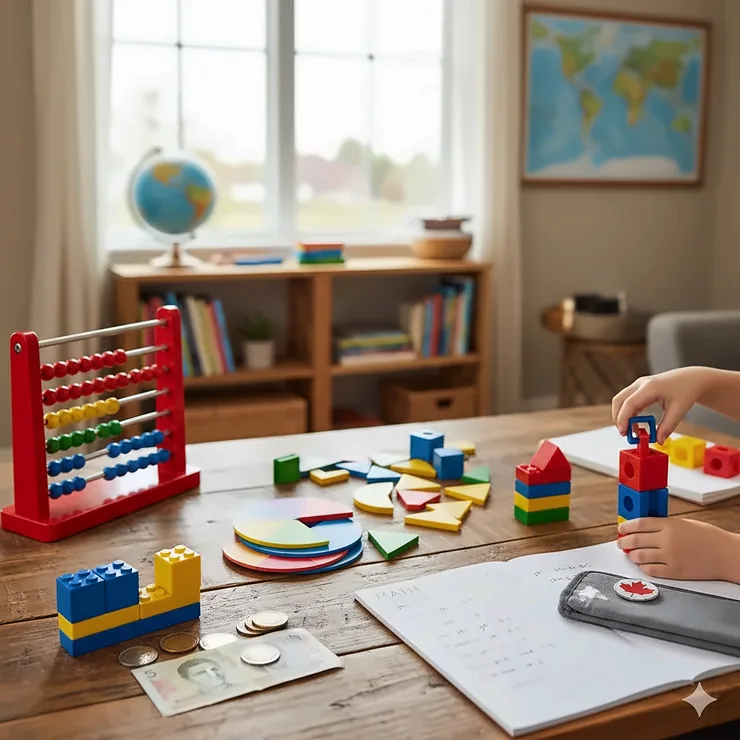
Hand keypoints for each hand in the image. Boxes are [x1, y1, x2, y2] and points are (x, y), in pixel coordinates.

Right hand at [611, 367, 712, 443]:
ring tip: (633, 430)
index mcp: (650, 387)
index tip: (623, 432)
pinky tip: (636, 423)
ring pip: (621, 400)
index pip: (629, 403)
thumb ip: (667, 426)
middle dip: (618, 418)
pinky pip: (627, 401)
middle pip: (619, 401)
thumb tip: (658, 441)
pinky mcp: (639, 388)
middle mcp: (641, 384)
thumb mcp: (679, 410)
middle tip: (625, 433)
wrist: (692, 378)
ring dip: (622, 415)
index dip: (623, 418)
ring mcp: (638, 385)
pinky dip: (628, 412)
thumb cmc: (687, 390)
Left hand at [617, 517, 739, 581]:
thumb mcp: (685, 523)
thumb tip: (644, 529)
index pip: (639, 524)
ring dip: (632, 554)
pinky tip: (642, 564)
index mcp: (669, 525)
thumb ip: (665, 526)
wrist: (727, 554)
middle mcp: (667, 540)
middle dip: (624, 541)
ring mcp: (670, 556)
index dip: (626, 526)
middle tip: (620, 542)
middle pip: (636, 540)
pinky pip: (652, 570)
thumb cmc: (709, 537)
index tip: (620, 529)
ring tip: (630, 553)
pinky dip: (643, 567)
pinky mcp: (675, 571)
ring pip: (640, 555)